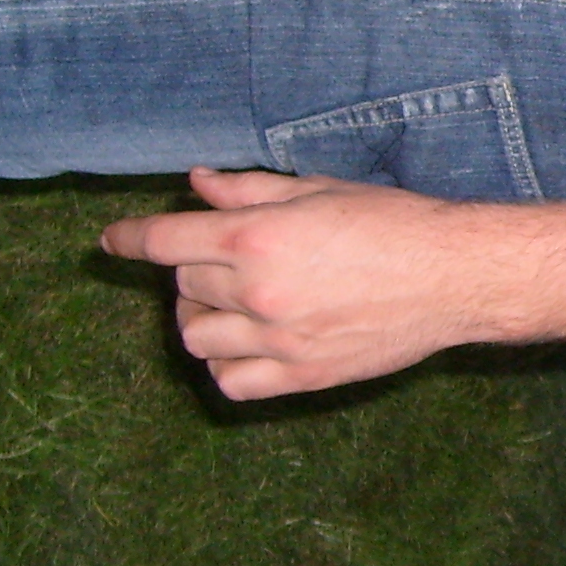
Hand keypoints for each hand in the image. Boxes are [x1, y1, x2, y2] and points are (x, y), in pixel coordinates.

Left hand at [99, 167, 480, 400]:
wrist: (454, 276)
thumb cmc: (394, 223)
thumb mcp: (319, 192)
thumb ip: (250, 191)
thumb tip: (197, 185)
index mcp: (257, 236)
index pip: (163, 240)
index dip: (128, 239)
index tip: (111, 242)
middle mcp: (258, 290)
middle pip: (183, 285)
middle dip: (193, 269)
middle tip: (227, 261)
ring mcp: (278, 338)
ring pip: (195, 336)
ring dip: (202, 317)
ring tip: (234, 304)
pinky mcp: (303, 374)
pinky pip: (231, 380)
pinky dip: (227, 362)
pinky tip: (250, 343)